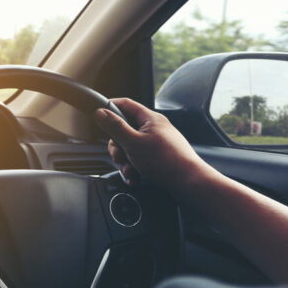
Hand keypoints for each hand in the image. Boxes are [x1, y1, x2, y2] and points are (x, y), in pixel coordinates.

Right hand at [94, 98, 210, 189]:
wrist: (189, 183)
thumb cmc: (167, 162)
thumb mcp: (133, 143)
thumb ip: (115, 127)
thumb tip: (100, 112)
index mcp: (150, 119)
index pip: (125, 104)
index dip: (109, 108)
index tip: (98, 116)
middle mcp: (154, 129)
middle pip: (123, 130)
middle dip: (117, 146)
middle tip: (119, 155)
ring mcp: (156, 143)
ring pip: (129, 147)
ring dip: (125, 160)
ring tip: (130, 170)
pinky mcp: (158, 157)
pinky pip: (138, 158)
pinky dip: (133, 168)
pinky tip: (135, 176)